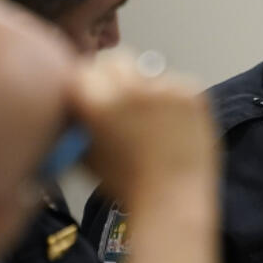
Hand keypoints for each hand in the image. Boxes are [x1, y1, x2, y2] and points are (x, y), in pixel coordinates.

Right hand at [68, 51, 215, 202]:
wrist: (173, 201)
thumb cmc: (125, 185)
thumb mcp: (84, 154)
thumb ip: (75, 123)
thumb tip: (71, 105)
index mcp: (95, 101)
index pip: (81, 70)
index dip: (85, 84)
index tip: (89, 96)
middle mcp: (128, 86)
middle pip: (114, 60)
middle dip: (113, 77)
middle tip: (119, 102)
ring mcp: (163, 86)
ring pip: (146, 71)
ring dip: (143, 88)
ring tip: (149, 121)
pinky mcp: (191, 90)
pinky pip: (174, 83)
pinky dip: (170, 98)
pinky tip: (170, 125)